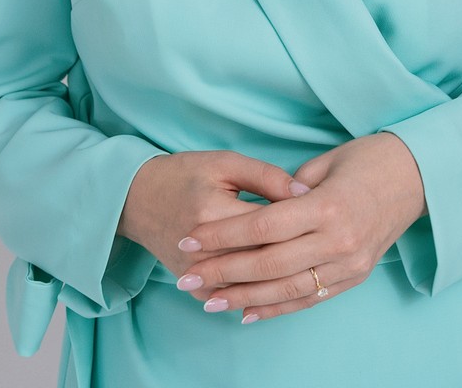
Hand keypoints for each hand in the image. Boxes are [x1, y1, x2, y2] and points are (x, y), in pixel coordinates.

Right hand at [116, 150, 306, 279]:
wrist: (137, 200)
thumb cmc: (184, 175)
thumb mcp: (225, 164)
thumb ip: (268, 177)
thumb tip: (307, 196)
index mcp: (214, 214)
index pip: (272, 227)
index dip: (303, 222)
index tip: (324, 214)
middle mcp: (205, 253)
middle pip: (267, 261)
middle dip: (300, 252)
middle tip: (323, 240)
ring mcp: (199, 276)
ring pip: (256, 286)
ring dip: (287, 277)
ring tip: (314, 263)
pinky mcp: (197, 289)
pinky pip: (239, 298)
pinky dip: (264, 292)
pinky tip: (288, 282)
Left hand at [172, 132, 425, 321]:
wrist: (418, 178)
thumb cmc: (368, 160)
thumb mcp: (325, 162)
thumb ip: (286, 189)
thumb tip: (253, 210)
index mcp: (327, 206)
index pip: (263, 226)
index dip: (222, 235)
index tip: (190, 240)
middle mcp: (339, 240)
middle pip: (269, 263)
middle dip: (222, 273)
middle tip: (186, 279)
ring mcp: (349, 264)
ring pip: (286, 289)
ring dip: (243, 298)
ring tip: (208, 302)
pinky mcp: (355, 277)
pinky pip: (309, 299)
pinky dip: (276, 308)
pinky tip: (247, 313)